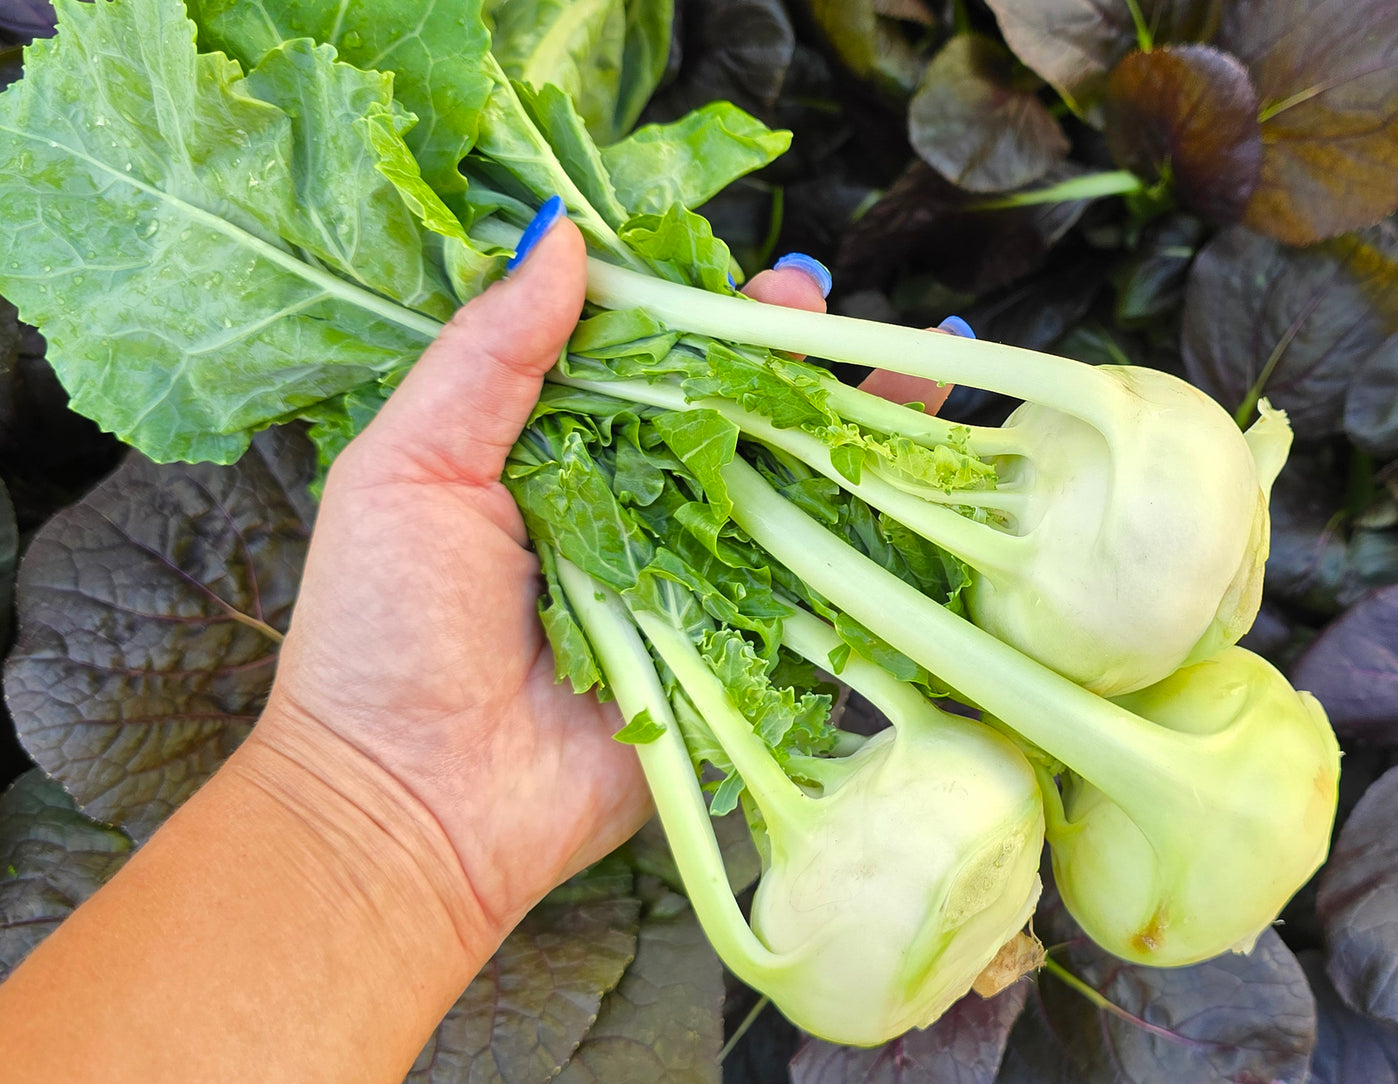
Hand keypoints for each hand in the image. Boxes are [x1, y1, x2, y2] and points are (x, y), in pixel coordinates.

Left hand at [256, 218, 957, 945]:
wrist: (415, 805)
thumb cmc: (381, 631)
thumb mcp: (408, 467)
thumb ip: (485, 356)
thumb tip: (558, 236)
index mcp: (544, 452)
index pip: (633, 356)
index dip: (689, 307)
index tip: (734, 271)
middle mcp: (622, 506)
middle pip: (718, 411)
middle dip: (778, 353)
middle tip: (816, 304)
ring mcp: (680, 581)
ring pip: (774, 488)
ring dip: (842, 428)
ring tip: (906, 370)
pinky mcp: (723, 655)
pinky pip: (799, 589)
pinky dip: (861, 538)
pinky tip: (915, 481)